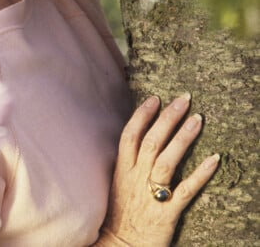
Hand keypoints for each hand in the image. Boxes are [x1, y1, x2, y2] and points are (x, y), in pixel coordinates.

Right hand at [95, 94, 219, 246]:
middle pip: (152, 141)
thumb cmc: (119, 213)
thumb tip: (139, 138)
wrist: (120, 245)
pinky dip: (200, 174)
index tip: (155, 98)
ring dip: (183, 138)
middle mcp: (135, 177)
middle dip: (168, 118)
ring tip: (197, 119)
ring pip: (168, 160)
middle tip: (183, 100)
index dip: (142, 115)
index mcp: (122, 169)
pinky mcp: (167, 211)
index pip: (130, 135)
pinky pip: (186, 189)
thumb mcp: (117, 181)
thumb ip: (128, 161)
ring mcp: (151, 193)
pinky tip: (213, 159)